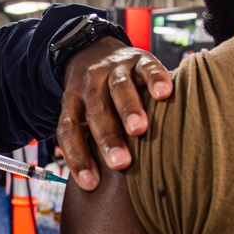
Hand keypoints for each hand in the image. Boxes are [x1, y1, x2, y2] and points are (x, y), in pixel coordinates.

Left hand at [57, 38, 171, 190]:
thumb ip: (86, 141)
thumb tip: (91, 186)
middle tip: (120, 163)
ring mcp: (114, 69)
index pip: (69, 130)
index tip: (90, 184)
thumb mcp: (81, 114)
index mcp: (73, 102)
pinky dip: (155, 79)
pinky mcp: (138, 58)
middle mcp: (90, 85)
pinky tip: (164, 94)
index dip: (77, 157)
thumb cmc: (93, 96)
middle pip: (96, 112)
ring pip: (119, 88)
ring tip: (140, 130)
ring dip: (128, 109)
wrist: (93, 47)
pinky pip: (146, 67)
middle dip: (107, 138)